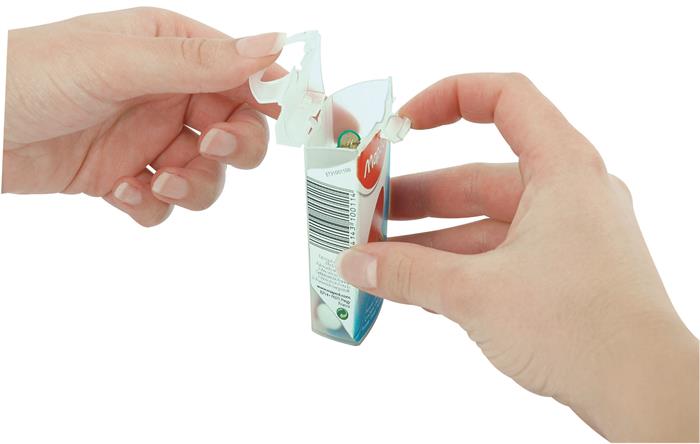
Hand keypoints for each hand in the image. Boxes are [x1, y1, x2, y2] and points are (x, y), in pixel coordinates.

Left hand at [3, 7, 283, 225]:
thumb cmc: (34, 75)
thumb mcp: (122, 61)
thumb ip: (200, 60)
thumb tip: (275, 45)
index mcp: (174, 52)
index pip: (248, 75)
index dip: (281, 99)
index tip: (309, 124)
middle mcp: (169, 95)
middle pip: (239, 131)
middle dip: (233, 148)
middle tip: (204, 148)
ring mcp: (149, 139)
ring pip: (207, 174)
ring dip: (193, 187)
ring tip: (155, 183)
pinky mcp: (126, 177)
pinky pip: (165, 203)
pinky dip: (152, 206)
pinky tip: (121, 192)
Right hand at [336, 74, 698, 440]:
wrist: (643, 391)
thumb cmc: (582, 329)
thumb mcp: (477, 293)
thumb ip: (408, 274)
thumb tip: (355, 265)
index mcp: (561, 170)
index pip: (504, 98)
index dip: (446, 99)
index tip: (400, 127)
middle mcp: (568, 194)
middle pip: (478, 177)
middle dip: (417, 198)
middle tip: (368, 215)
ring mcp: (567, 235)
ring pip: (485, 223)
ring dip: (431, 241)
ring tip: (380, 259)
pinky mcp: (563, 272)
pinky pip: (499, 255)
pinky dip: (459, 266)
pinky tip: (418, 286)